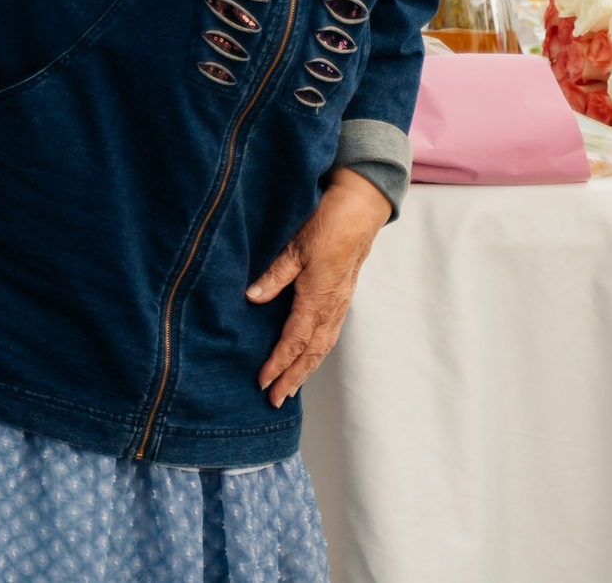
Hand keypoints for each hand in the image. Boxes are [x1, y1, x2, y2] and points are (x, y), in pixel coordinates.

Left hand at [245, 167, 390, 406]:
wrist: (359, 212)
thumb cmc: (328, 225)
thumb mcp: (295, 247)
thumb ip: (274, 275)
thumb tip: (252, 298)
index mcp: (318, 297)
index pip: (294, 340)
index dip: (278, 363)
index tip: (263, 382)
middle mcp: (331, 307)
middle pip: (310, 353)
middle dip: (292, 378)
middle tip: (275, 400)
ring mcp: (339, 305)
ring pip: (322, 347)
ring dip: (306, 370)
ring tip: (290, 388)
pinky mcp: (341, 299)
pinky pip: (329, 335)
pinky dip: (317, 353)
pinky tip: (309, 358)